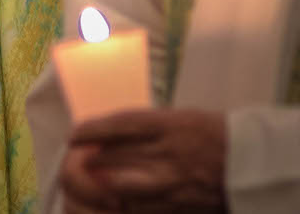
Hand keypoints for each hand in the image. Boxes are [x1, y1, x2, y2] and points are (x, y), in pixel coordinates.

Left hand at [62, 109, 228, 212]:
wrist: (247, 163)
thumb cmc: (212, 134)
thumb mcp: (178, 118)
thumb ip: (146, 127)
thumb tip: (111, 133)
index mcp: (169, 124)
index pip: (121, 124)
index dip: (94, 130)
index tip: (76, 134)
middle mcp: (168, 152)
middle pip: (118, 155)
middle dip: (92, 158)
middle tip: (75, 159)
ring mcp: (173, 181)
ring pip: (125, 186)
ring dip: (104, 185)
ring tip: (90, 182)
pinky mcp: (179, 205)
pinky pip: (143, 208)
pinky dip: (126, 205)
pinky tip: (115, 202)